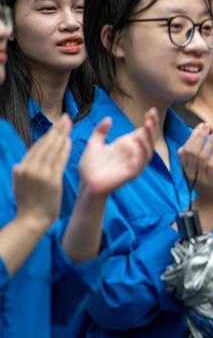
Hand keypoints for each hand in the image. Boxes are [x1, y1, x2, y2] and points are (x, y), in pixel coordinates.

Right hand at [12, 116, 72, 230]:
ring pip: (52, 149)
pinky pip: (58, 160)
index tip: (56, 125)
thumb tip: (24, 162)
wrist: (31, 220)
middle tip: (65, 118)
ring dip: (61, 135)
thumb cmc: (29, 203)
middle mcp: (28, 168)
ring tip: (68, 124)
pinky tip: (69, 140)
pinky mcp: (51, 179)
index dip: (47, 135)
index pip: (36, 147)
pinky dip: (64, 149)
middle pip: (44, 144)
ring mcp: (39, 173)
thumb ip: (24, 172)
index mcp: (20, 168)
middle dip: (56, 129)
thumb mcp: (19, 184)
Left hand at [78, 109, 156, 199]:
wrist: (85, 184)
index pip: (142, 131)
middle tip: (151, 115)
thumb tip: (108, 118)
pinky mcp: (132, 172)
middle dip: (151, 126)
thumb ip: (100, 132)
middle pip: (148, 138)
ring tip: (147, 125)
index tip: (150, 110)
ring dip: (149, 138)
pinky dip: (143, 151)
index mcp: (125, 145)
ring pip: (148, 149)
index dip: (148, 122)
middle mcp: (132, 153)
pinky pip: (141, 161)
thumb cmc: (90, 167)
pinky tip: (140, 141)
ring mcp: (133, 162)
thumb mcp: (93, 145)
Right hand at [177, 123, 212, 211]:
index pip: (186, 150)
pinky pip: (211, 163)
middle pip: (191, 150)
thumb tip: (207, 145)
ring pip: (201, 155)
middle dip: (199, 135)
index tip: (200, 126)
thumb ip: (207, 160)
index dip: (192, 137)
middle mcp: (190, 173)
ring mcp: (199, 177)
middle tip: (207, 125)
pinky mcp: (210, 181)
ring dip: (209, 141)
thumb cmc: (212, 190)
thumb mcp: (207, 173)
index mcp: (187, 170)